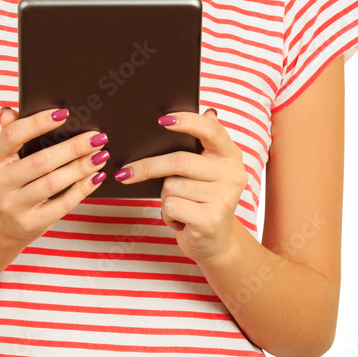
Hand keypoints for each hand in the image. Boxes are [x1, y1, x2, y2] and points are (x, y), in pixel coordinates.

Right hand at [0, 106, 109, 244]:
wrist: (1, 223)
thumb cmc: (9, 179)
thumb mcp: (2, 156)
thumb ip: (9, 132)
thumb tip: (9, 111)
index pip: (12, 135)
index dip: (38, 122)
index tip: (64, 113)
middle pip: (41, 161)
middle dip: (73, 148)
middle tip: (97, 137)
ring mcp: (12, 206)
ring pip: (54, 183)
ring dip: (81, 167)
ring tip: (100, 155)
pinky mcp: (30, 224)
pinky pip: (62, 204)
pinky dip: (82, 189)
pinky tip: (96, 177)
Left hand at [113, 107, 248, 262]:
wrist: (215, 243)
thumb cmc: (201, 200)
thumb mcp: (203, 171)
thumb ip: (198, 144)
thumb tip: (192, 113)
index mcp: (230, 155)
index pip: (211, 130)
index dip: (187, 121)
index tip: (161, 119)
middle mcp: (233, 174)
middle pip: (179, 161)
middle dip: (148, 167)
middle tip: (125, 173)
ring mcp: (224, 198)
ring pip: (172, 185)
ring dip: (164, 197)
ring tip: (177, 206)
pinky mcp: (211, 220)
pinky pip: (172, 206)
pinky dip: (167, 214)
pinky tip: (179, 220)